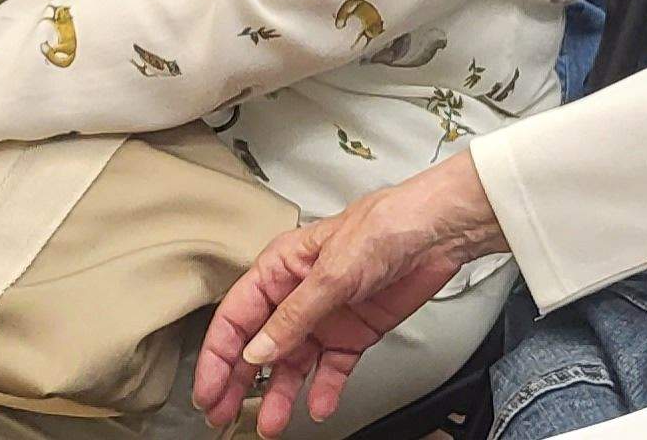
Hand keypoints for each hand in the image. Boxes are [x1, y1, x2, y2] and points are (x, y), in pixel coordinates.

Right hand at [195, 155, 506, 436]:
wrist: (437, 233)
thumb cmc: (383, 227)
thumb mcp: (330, 273)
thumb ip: (292, 317)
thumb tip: (258, 352)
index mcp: (279, 270)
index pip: (236, 317)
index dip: (218, 356)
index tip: (209, 388)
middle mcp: (297, 295)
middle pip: (258, 346)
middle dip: (239, 382)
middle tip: (225, 414)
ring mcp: (325, 317)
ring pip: (293, 364)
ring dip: (281, 393)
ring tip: (273, 423)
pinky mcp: (354, 333)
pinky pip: (332, 368)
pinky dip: (325, 389)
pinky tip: (319, 405)